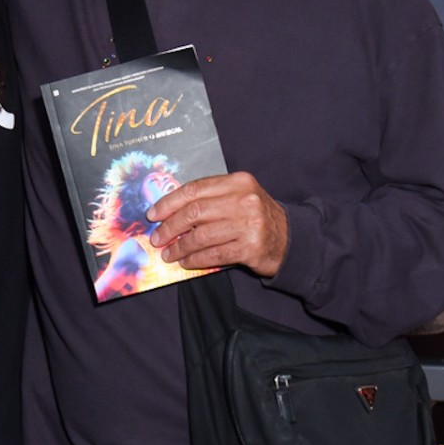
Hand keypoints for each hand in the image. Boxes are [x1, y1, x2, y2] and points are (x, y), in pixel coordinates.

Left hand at [145, 171, 289, 277]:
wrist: (289, 239)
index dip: (169, 202)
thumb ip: (210, 199)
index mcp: (238, 182)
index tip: (153, 214)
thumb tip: (169, 211)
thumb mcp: (238, 197)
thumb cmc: (255, 217)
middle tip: (157, 238)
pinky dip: (195, 259)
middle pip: (195, 212)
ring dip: (180, 247)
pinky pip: (214, 254)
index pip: (195, 189)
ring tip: (168, 254)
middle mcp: (244, 200)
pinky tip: (186, 262)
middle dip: (170, 226)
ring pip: (202, 236)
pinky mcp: (250, 248)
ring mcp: (249, 224)